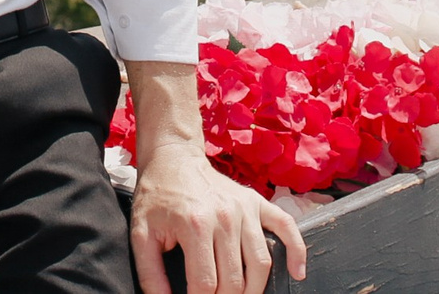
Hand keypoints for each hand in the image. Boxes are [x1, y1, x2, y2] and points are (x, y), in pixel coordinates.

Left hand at [129, 143, 306, 293]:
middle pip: (234, 280)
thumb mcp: (141, 233)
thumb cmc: (157, 196)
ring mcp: (245, 209)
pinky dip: (297, 252)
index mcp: (195, 226)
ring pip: (261, 264)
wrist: (174, 158)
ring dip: (253, 289)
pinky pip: (286, 228)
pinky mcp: (257, 203)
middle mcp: (225, 217)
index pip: (205, 284)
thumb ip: (150, 273)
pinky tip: (297, 272)